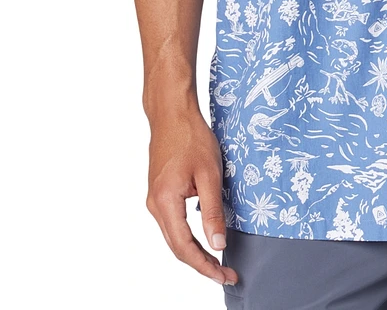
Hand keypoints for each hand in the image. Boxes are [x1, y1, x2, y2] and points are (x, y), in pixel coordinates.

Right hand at [145, 106, 238, 285]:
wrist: (172, 114)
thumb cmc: (191, 138)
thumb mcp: (210, 174)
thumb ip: (212, 210)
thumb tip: (218, 244)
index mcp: (166, 202)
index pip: (184, 247)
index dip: (205, 266)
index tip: (224, 275)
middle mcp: (155, 205)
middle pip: (177, 247)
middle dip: (202, 263)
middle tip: (226, 274)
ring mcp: (155, 200)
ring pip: (174, 236)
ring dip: (195, 251)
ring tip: (219, 261)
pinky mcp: (160, 193)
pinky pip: (173, 223)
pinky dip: (189, 236)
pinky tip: (204, 238)